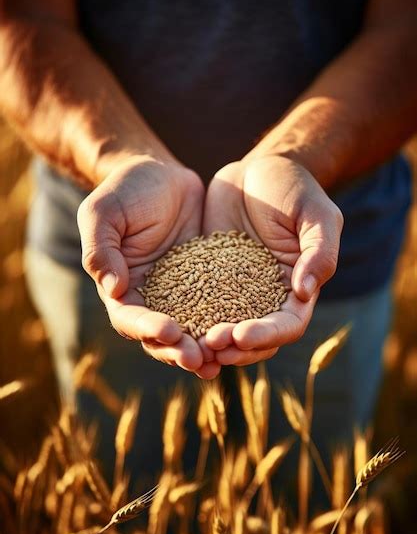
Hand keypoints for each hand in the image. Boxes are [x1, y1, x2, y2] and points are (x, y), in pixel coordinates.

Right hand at [77, 155, 220, 378]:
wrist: (161, 175)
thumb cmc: (125, 190)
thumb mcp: (103, 212)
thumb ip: (101, 249)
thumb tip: (113, 289)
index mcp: (120, 288)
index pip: (129, 318)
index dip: (147, 328)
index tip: (170, 330)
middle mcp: (149, 299)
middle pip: (160, 336)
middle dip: (178, 349)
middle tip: (197, 358)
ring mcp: (179, 295)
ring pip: (190, 331)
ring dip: (203, 347)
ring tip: (221, 358)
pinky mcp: (206, 285)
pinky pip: (217, 310)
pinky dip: (227, 325)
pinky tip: (243, 338)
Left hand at [201, 155, 343, 365]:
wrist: (256, 170)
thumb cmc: (295, 189)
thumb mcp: (316, 214)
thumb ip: (320, 252)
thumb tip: (305, 292)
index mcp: (297, 290)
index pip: (288, 325)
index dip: (266, 335)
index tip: (240, 335)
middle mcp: (267, 298)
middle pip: (254, 338)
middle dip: (233, 346)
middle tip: (209, 344)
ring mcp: (236, 291)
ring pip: (224, 329)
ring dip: (208, 341)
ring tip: (188, 342)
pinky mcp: (209, 279)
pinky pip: (197, 304)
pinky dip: (187, 318)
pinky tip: (168, 322)